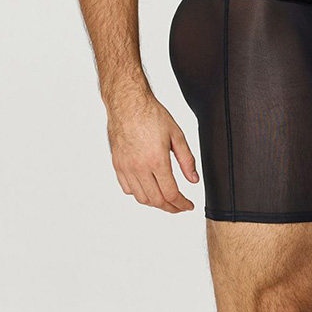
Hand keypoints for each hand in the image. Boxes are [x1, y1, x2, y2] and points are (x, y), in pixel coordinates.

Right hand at [105, 90, 199, 211]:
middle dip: (171, 208)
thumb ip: (186, 160)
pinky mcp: (117, 165)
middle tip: (180, 206)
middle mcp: (139, 167)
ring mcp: (126, 167)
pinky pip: (128, 189)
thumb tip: (194, 179)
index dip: (182, 204)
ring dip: (155, 203)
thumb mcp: (177, 135)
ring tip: (166, 199)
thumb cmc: (151, 114)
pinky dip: (139, 194)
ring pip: (141, 198)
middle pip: (156, 200)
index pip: (171, 194)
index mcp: (157, 160)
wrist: (127, 103)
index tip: (188, 206)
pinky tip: (148, 189)